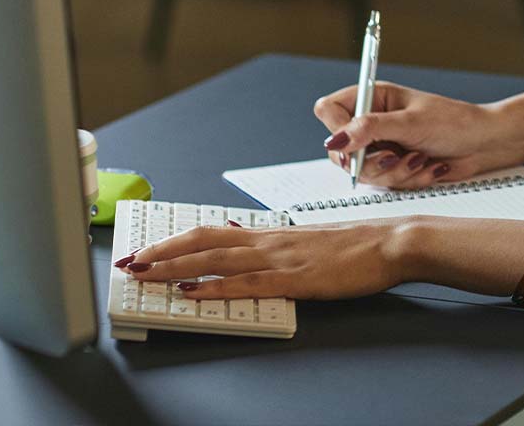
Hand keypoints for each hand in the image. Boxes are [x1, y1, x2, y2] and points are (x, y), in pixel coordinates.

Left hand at [117, 220, 406, 300]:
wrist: (393, 242)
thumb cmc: (360, 246)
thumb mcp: (313, 244)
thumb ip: (281, 250)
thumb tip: (253, 251)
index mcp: (274, 234)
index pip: (214, 232)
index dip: (178, 241)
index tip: (149, 249)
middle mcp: (271, 241)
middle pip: (205, 240)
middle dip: (163, 251)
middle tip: (130, 261)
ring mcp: (281, 258)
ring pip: (217, 258)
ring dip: (176, 265)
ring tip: (146, 273)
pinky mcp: (295, 278)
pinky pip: (247, 283)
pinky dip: (215, 288)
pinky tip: (193, 292)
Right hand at [313, 81, 522, 187]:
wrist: (483, 145)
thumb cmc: (454, 122)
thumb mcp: (410, 123)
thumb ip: (370, 129)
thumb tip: (336, 141)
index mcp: (374, 98)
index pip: (329, 109)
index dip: (336, 130)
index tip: (352, 147)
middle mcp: (373, 122)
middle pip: (341, 150)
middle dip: (370, 161)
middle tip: (394, 156)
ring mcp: (382, 146)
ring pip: (364, 172)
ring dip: (395, 172)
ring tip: (420, 159)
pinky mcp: (394, 167)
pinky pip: (386, 183)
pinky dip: (409, 178)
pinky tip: (430, 166)